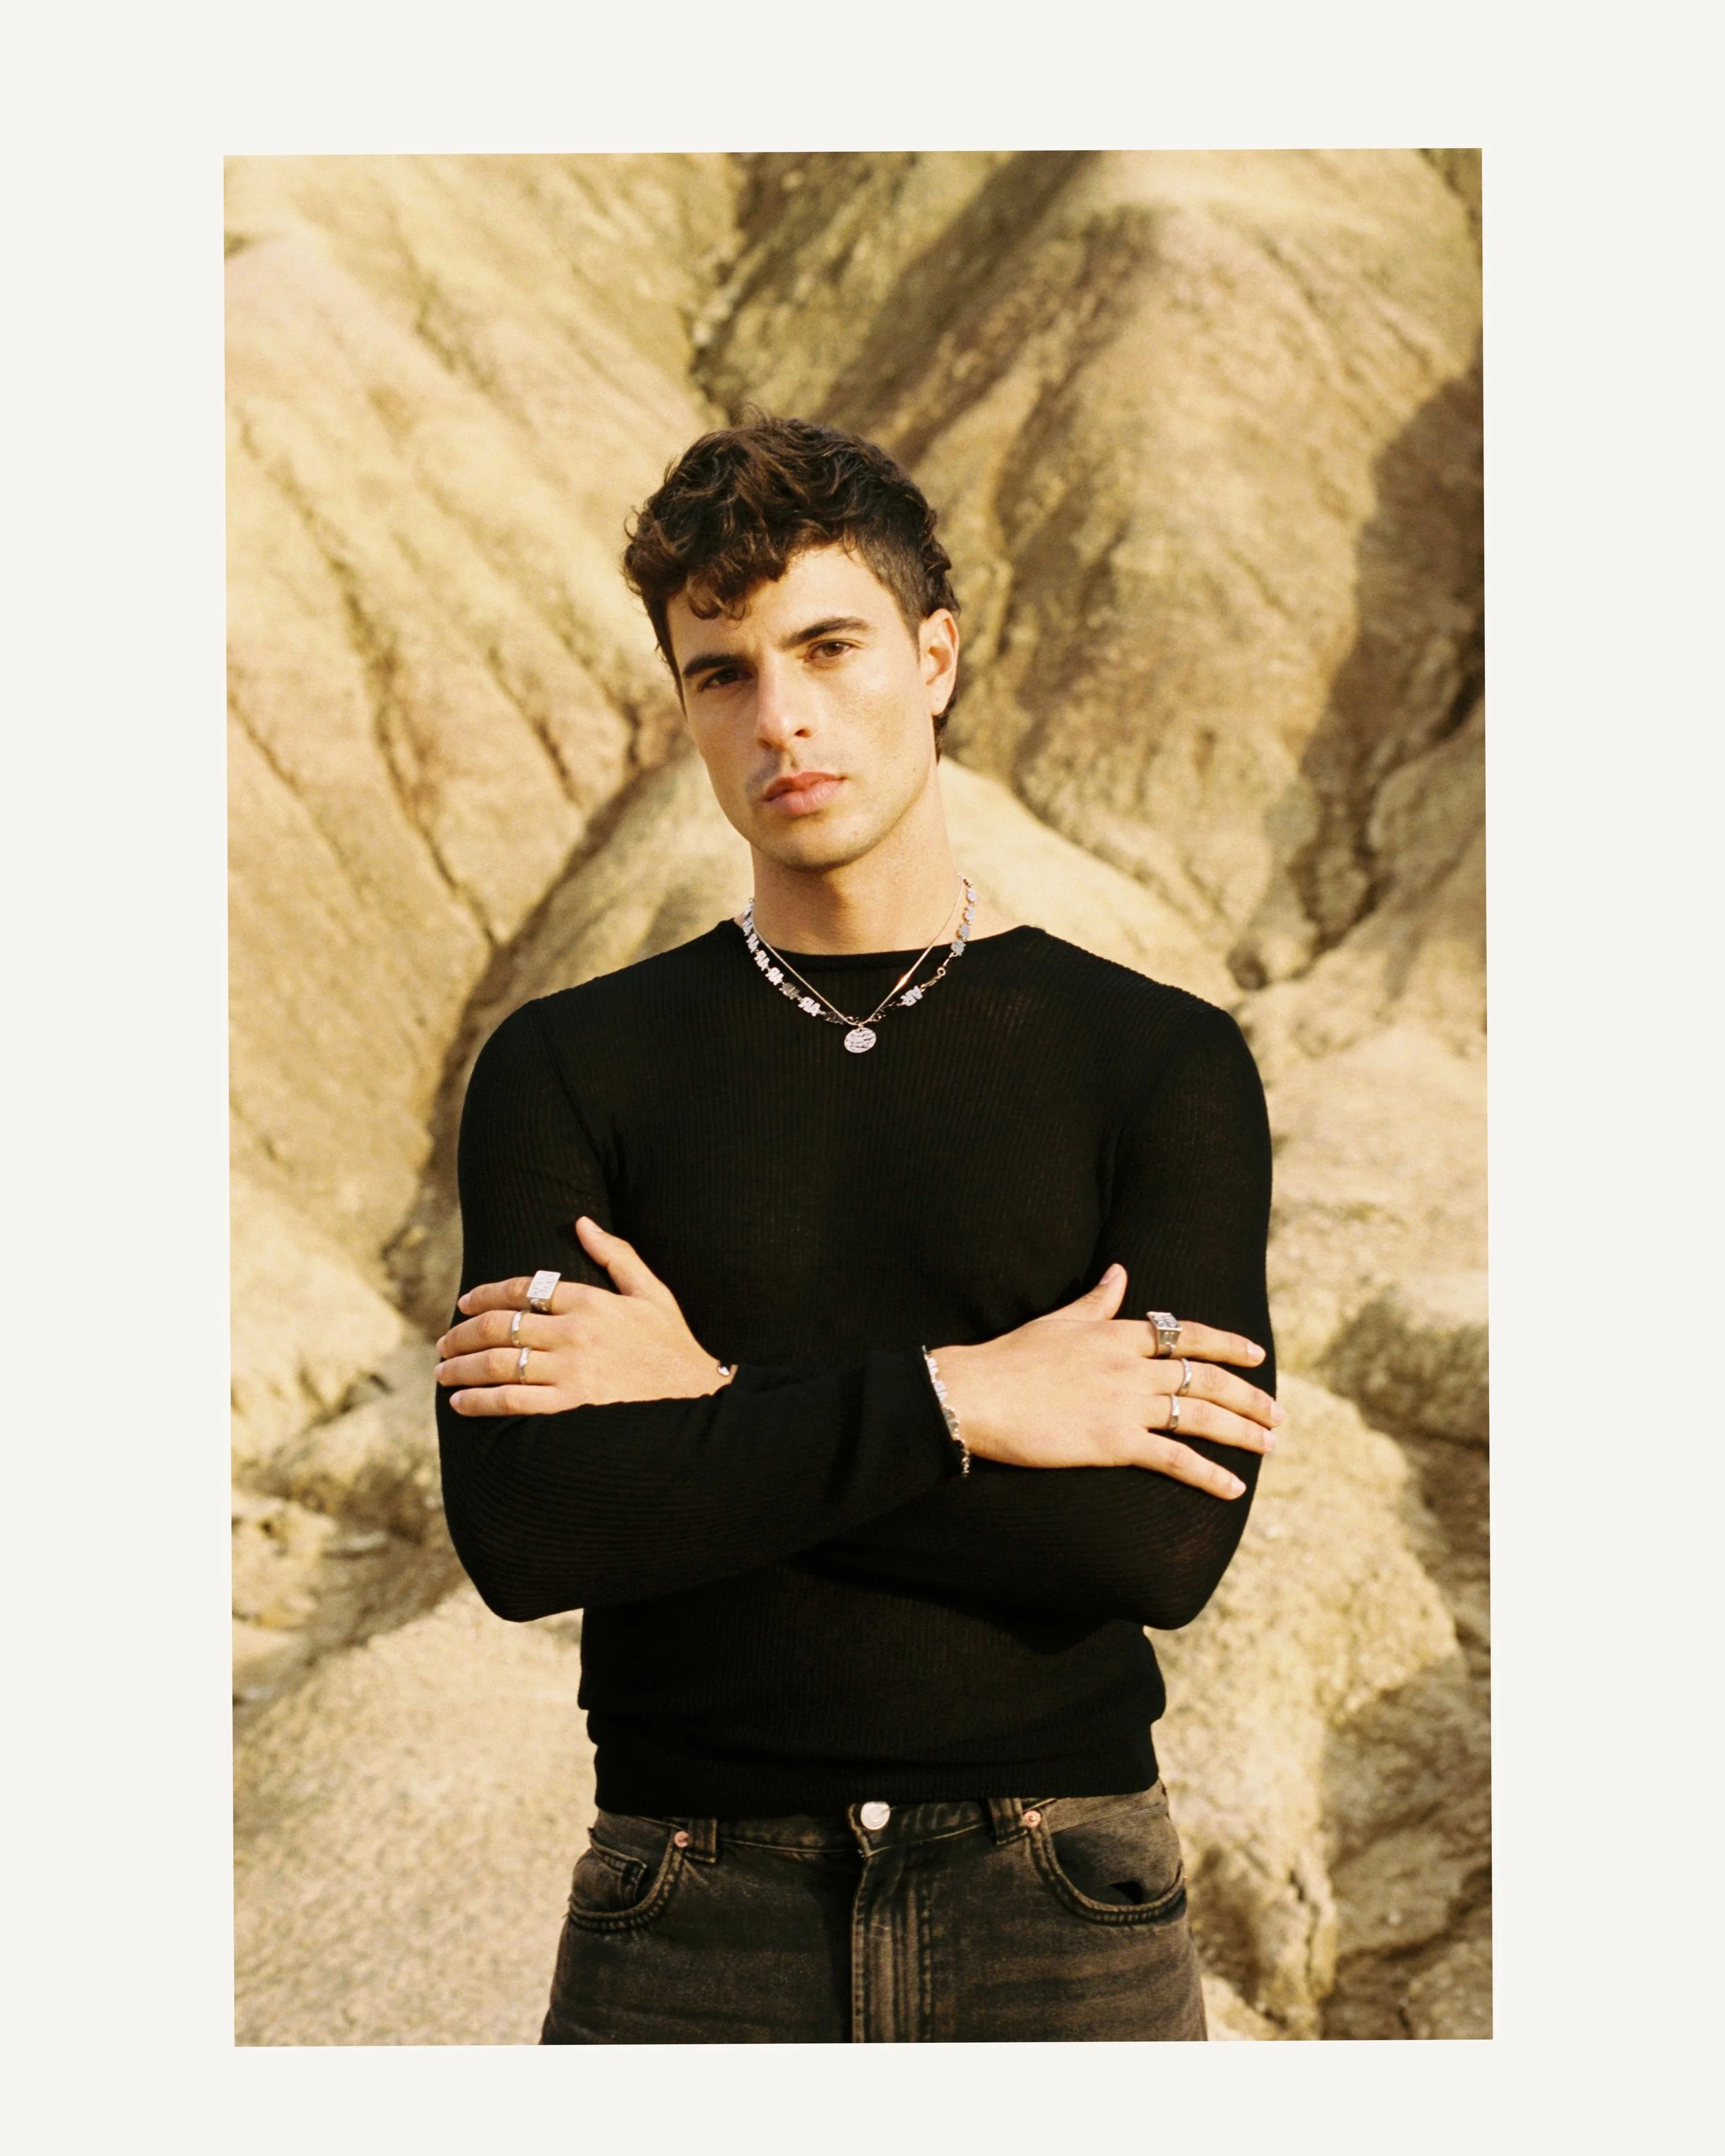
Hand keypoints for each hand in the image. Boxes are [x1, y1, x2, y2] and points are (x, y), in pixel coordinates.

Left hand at [435, 1217, 728, 1415]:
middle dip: (462, 1333)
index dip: (486, 1294)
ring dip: (462, 1367)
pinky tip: (462, 1403)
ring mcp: (571, 1371)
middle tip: (443, 1343)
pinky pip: (512, 1401)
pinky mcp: (571, 1406)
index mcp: (593, 1301)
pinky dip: (480, 1401)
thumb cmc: (674, 1348)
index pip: (524, 1289)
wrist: (699, 1405)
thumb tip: (582, 1222)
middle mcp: (576, 1332)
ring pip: (498, 1362)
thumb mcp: (653, 1294)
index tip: (464, 1303)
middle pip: (500, 1325)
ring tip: (443, 1372)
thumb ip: (617, 1256)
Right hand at [931, 1266, 1279, 1499]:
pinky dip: (1208, 1474)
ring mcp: (1125, 1404)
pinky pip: (1175, 1458)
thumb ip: (1096, 1301)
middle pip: (1206, 1378)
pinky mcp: (1114, 1442)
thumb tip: (1120, 1272)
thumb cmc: (1009, 1358)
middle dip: (1249, 1397)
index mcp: (1118, 1334)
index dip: (1229, 1344)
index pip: (1188, 1335)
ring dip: (1243, 1432)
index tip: (1258, 1356)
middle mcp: (1131, 1366)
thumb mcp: (1057, 1321)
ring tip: (1271, 1446)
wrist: (974, 1394)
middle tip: (1278, 1415)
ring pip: (1201, 1416)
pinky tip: (1234, 1487)